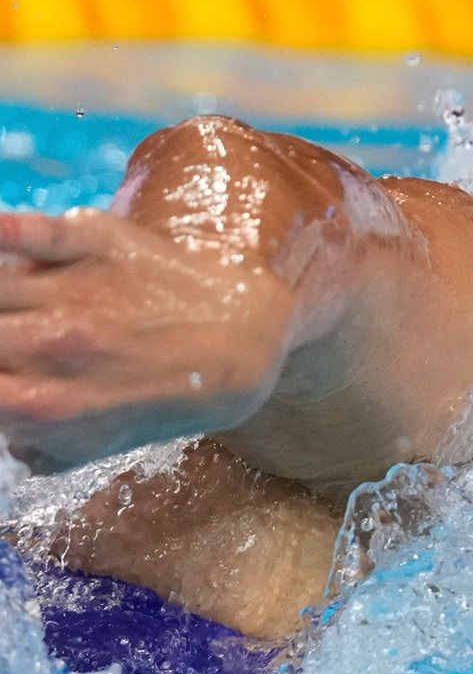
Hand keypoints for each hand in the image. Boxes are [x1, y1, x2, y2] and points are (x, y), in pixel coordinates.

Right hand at [0, 208, 292, 472]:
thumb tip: (8, 438)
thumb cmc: (169, 392)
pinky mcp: (99, 240)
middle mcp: (48, 345)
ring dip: (0, 292)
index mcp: (40, 406)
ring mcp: (73, 289)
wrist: (247, 339)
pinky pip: (40, 231)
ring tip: (12, 293)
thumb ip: (34, 442)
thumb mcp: (93, 441)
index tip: (6, 372)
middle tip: (13, 336)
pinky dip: (8, 231)